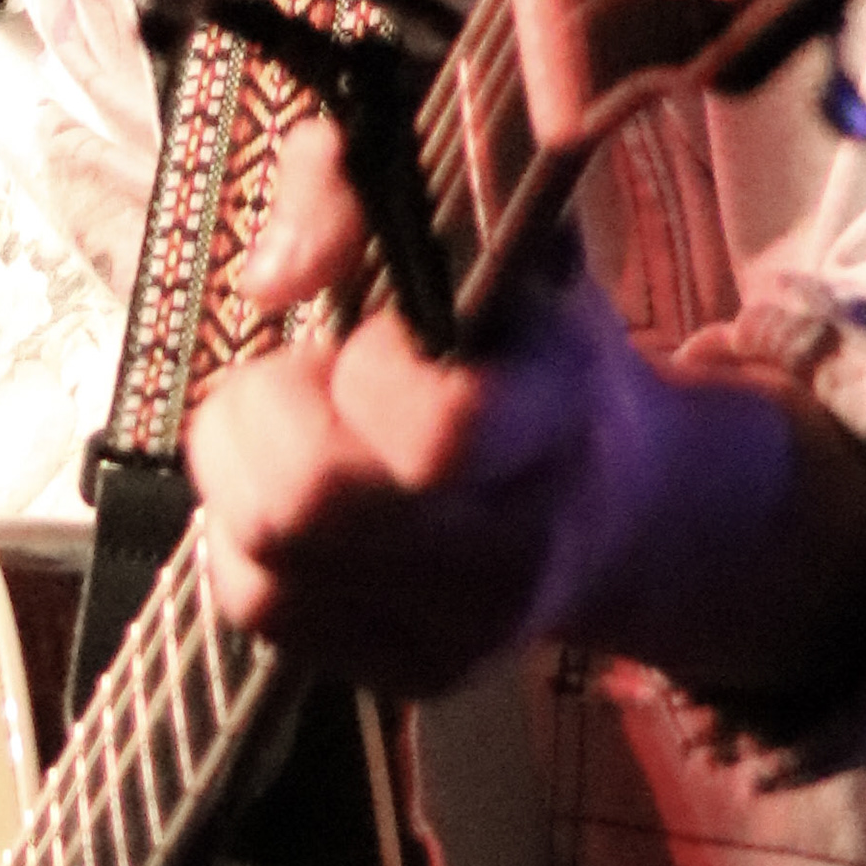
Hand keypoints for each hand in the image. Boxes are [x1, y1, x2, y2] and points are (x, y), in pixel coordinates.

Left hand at [183, 117, 865, 710]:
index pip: (437, 431)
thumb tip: (269, 281)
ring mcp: (460, 631)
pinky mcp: (406, 676)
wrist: (623, 506)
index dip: (367, 371)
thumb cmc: (537, 345)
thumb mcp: (485, 226)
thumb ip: (354, 188)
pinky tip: (305, 500)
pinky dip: (246, 539)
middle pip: (306, 502)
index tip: (378, 338)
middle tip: (307, 380)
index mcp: (556, 419)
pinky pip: (256, 607)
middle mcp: (515, 547)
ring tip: (306, 431)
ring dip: (242, 471)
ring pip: (259, 555)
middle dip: (265, 414)